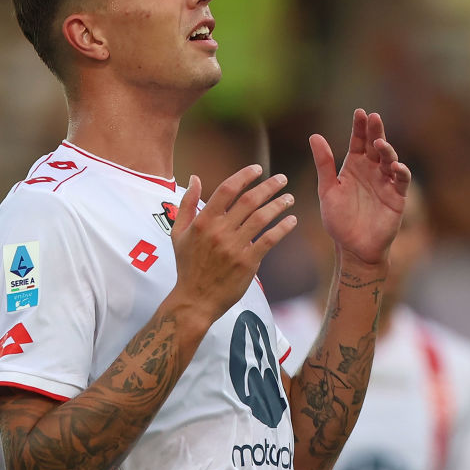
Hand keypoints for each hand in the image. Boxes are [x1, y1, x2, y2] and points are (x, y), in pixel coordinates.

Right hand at [170, 165, 296, 320]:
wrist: (195, 300)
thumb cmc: (187, 265)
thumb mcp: (178, 233)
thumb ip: (186, 204)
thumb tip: (194, 177)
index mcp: (203, 221)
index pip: (227, 190)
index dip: (244, 176)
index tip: (257, 169)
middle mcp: (219, 232)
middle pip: (248, 200)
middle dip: (268, 186)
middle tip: (282, 179)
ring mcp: (234, 247)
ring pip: (261, 218)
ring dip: (278, 205)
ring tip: (289, 198)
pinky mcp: (247, 263)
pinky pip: (269, 240)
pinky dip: (282, 228)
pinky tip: (291, 220)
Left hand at [310, 109, 411, 265]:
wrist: (353, 247)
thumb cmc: (339, 220)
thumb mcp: (327, 190)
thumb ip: (323, 164)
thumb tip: (314, 135)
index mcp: (354, 166)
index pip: (358, 142)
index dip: (359, 127)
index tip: (359, 112)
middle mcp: (372, 171)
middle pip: (375, 146)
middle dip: (375, 131)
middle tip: (373, 117)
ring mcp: (386, 182)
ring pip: (390, 160)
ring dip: (387, 150)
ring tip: (379, 143)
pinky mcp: (397, 197)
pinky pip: (401, 181)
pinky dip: (401, 172)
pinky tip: (397, 166)